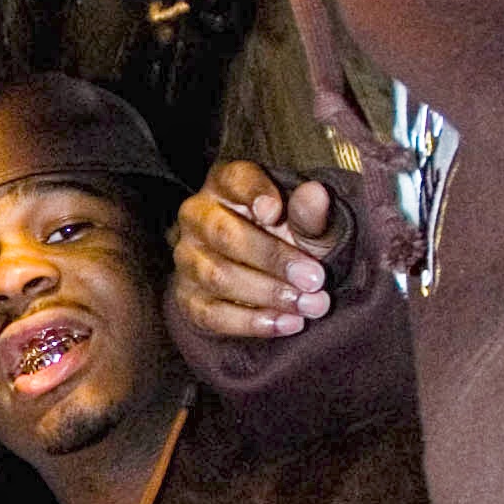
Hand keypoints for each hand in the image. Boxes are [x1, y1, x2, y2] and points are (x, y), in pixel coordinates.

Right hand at [171, 159, 340, 340]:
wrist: (264, 280)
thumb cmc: (286, 239)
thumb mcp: (303, 225)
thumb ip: (308, 214)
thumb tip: (316, 194)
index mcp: (225, 185)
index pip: (235, 180)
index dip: (254, 193)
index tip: (276, 211)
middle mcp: (198, 217)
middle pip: (225, 235)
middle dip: (273, 258)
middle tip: (315, 278)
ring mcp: (188, 259)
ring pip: (218, 277)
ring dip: (268, 294)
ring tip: (309, 305)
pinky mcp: (187, 298)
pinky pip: (212, 314)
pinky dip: (252, 322)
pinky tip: (286, 323)